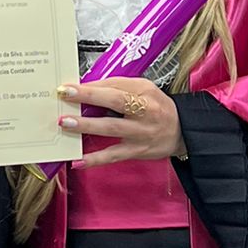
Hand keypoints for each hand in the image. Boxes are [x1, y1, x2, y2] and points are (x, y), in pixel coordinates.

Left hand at [58, 77, 183, 168]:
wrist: (181, 131)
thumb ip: (118, 86)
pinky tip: (78, 161)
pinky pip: (113, 156)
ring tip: (67, 124)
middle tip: (65, 98)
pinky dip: (95, 160)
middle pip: (115, 104)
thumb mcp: (144, 88)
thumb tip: (88, 86)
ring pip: (111, 129)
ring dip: (87, 126)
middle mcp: (144, 114)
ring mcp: (139, 134)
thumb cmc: (159, 107)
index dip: (93, 87)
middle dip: (88, 99)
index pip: (117, 87)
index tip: (70, 86)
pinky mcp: (135, 152)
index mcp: (145, 95)